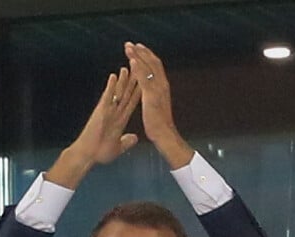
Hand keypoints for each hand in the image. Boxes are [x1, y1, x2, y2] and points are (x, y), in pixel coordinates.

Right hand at [46, 67, 139, 188]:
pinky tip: (114, 76)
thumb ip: (126, 141)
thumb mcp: (118, 147)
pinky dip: (111, 87)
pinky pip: (107, 98)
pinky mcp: (100, 112)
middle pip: (127, 94)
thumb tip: (134, 138)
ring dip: (123, 81)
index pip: (132, 103)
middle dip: (133, 82)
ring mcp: (108, 111)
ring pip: (118, 93)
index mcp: (121, 121)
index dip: (139, 92)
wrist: (87, 155)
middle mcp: (115, 113)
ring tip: (127, 67)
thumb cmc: (99, 153)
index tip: (145, 83)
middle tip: (138, 68)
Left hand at [124, 42, 192, 168]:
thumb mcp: (156, 107)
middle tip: (130, 44)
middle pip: (153, 63)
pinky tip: (131, 60)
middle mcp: (162, 85)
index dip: (147, 57)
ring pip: (148, 67)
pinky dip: (138, 68)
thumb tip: (150, 95)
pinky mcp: (152, 96)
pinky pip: (144, 79)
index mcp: (163, 88)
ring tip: (128, 47)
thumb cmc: (160, 126)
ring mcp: (158, 90)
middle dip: (142, 52)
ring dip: (138, 56)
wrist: (165, 135)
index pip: (156, 67)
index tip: (138, 49)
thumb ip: (154, 98)